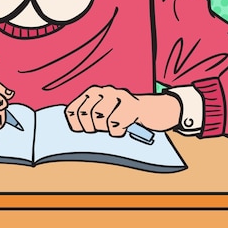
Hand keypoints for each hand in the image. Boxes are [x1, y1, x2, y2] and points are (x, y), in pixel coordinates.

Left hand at [65, 86, 180, 136]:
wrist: (155, 111)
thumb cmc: (125, 117)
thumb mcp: (105, 116)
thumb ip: (89, 120)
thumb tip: (72, 135)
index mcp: (92, 94)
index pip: (71, 111)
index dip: (76, 125)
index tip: (85, 131)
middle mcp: (103, 91)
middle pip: (85, 114)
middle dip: (92, 127)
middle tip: (103, 129)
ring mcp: (118, 95)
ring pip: (99, 116)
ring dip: (106, 128)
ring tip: (115, 127)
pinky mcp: (132, 105)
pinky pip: (116, 121)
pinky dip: (118, 131)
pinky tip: (125, 128)